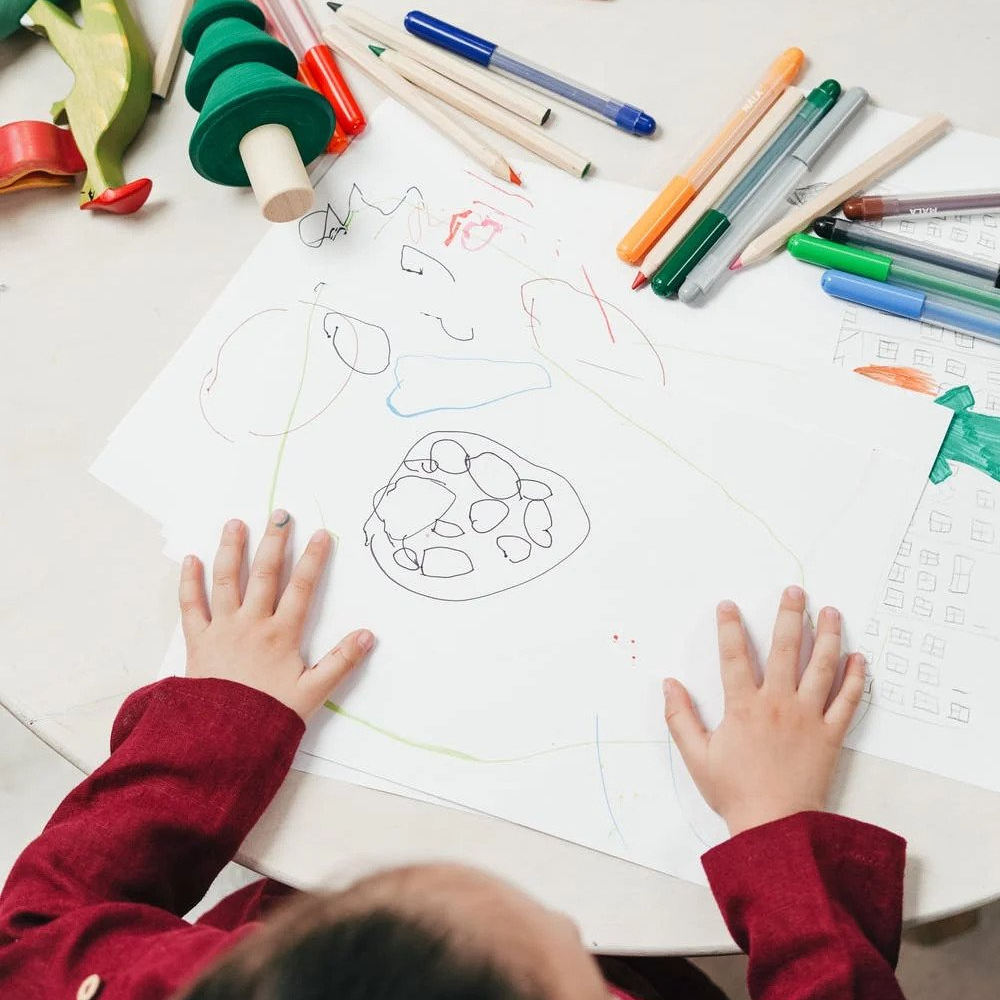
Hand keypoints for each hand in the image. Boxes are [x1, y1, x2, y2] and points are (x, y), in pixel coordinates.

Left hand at [179, 512, 373, 720]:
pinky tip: (191, 560)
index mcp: (281, 635)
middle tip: (280, 515)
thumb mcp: (313, 693)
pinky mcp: (198, 641)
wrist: (220, 740)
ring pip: (227, 581)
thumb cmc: (268, 717)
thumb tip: (368, 635)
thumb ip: (341, 662)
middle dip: (275, 542)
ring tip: (236, 523)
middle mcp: (252, 624)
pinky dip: (190, 582)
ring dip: (232, 550)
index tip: (322, 534)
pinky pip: (191, 606)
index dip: (314, 559)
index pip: (302, 588)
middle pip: (265, 574)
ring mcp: (222, 629)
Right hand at [664, 587, 865, 836]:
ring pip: (821, 667)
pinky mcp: (830, 735)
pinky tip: (858, 658)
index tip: (728, 605)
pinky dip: (855, 678)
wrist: (776, 828)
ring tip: (832, 612)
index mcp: (743, 707)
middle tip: (795, 591)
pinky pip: (847, 701)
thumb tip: (668, 684)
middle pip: (785, 649)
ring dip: (828, 636)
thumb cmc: (735, 793)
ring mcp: (808, 717)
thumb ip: (680, 717)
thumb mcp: (696, 756)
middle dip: (790, 616)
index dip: (729, 627)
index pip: (734, 656)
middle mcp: (778, 704)